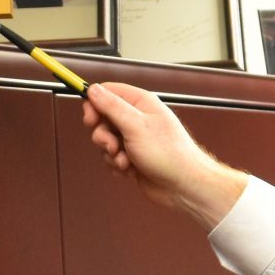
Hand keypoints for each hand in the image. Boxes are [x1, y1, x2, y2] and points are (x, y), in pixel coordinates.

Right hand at [81, 82, 246, 229]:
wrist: (183, 185)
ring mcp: (134, 139)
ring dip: (110, 154)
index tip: (91, 119)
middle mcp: (137, 119)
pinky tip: (130, 170)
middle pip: (102, 119)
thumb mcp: (136, 125)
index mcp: (141, 103)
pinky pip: (111, 157)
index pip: (108, 93)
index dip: (94, 104)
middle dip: (102, 135)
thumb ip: (112, 106)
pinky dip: (116, 165)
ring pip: (105, 141)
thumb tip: (94, 90)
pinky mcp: (132, 157)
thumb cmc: (169, 154)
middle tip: (112, 145)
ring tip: (126, 160)